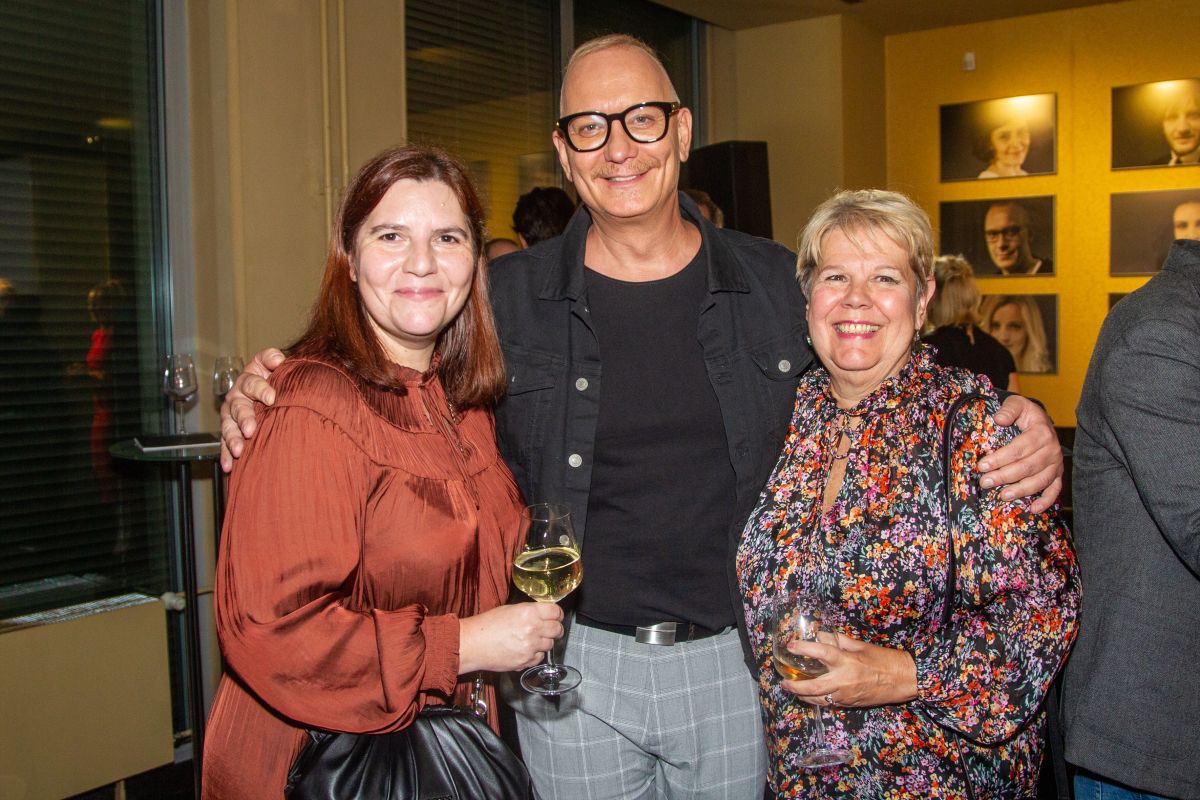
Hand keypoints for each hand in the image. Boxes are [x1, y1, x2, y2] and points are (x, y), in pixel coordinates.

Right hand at [219, 347, 284, 471]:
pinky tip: (229, 465)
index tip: (272, 398)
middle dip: (244, 417)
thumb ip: (273, 360)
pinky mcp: (230, 431)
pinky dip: (226, 455)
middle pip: (238, 406)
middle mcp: (237, 395)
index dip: (260, 387)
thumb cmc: (277, 379)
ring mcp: (232, 414)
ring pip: (229, 426)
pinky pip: (225, 444)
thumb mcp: (276, 366)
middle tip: (251, 428)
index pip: (251, 380)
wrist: (273, 394)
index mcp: (250, 378)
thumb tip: (279, 359)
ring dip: (233, 438)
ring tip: (238, 449)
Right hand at [459, 602, 563, 673]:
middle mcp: (533, 629)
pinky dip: (536, 654)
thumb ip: (529, 611)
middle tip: (552, 629)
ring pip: (550, 644)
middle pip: (557, 629)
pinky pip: (540, 657)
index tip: (557, 616)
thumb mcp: (510, 609)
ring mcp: (530, 647)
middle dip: (556, 628)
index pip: (556, 612)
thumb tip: (542, 614)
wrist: (473, 644)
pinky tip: (526, 650)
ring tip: (533, 639)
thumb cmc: (487, 625)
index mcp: (529, 613)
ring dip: (545, 642)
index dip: (557, 614)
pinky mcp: (526, 661)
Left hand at [780, 633, 916, 708]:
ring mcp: (846, 695)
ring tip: (792, 688)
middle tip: (784, 681)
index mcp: (847, 662)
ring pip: (818, 699)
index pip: (821, 653)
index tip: (790, 646)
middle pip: (812, 687)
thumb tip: (822, 637)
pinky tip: (809, 695)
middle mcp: (844, 680)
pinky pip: (828, 703)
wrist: (902, 680)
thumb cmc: (883, 660)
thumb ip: (839, 642)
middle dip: (795, 686)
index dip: (803, 649)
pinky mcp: (849, 704)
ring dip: (802, 695)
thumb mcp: (861, 646)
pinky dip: (816, 699)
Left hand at [978, 394, 1062, 513]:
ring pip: (1040, 481)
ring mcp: (1056, 464)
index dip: (1000, 458)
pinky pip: (1054, 490)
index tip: (982, 465)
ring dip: (1021, 490)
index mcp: (1041, 432)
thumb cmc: (1025, 414)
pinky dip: (1045, 501)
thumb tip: (1000, 419)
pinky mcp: (1057, 474)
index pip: (1019, 449)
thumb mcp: (1017, 404)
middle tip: (985, 482)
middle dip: (1004, 476)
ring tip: (1002, 496)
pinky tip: (1032, 509)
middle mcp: (1052, 449)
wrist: (1041, 421)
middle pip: (1027, 467)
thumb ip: (1009, 409)